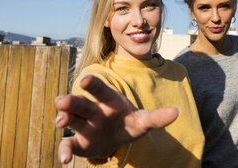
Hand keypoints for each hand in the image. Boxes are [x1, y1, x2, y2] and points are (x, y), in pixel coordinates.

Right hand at [55, 75, 178, 163]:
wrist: (117, 138)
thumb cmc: (130, 123)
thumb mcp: (144, 121)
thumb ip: (158, 117)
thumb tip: (177, 112)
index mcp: (109, 100)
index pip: (101, 90)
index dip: (94, 84)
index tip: (86, 79)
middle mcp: (93, 110)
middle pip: (81, 103)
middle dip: (72, 101)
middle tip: (62, 101)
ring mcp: (84, 125)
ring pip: (71, 119)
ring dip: (64, 119)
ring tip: (60, 122)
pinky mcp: (79, 142)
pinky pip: (69, 145)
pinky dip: (64, 150)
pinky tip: (64, 160)